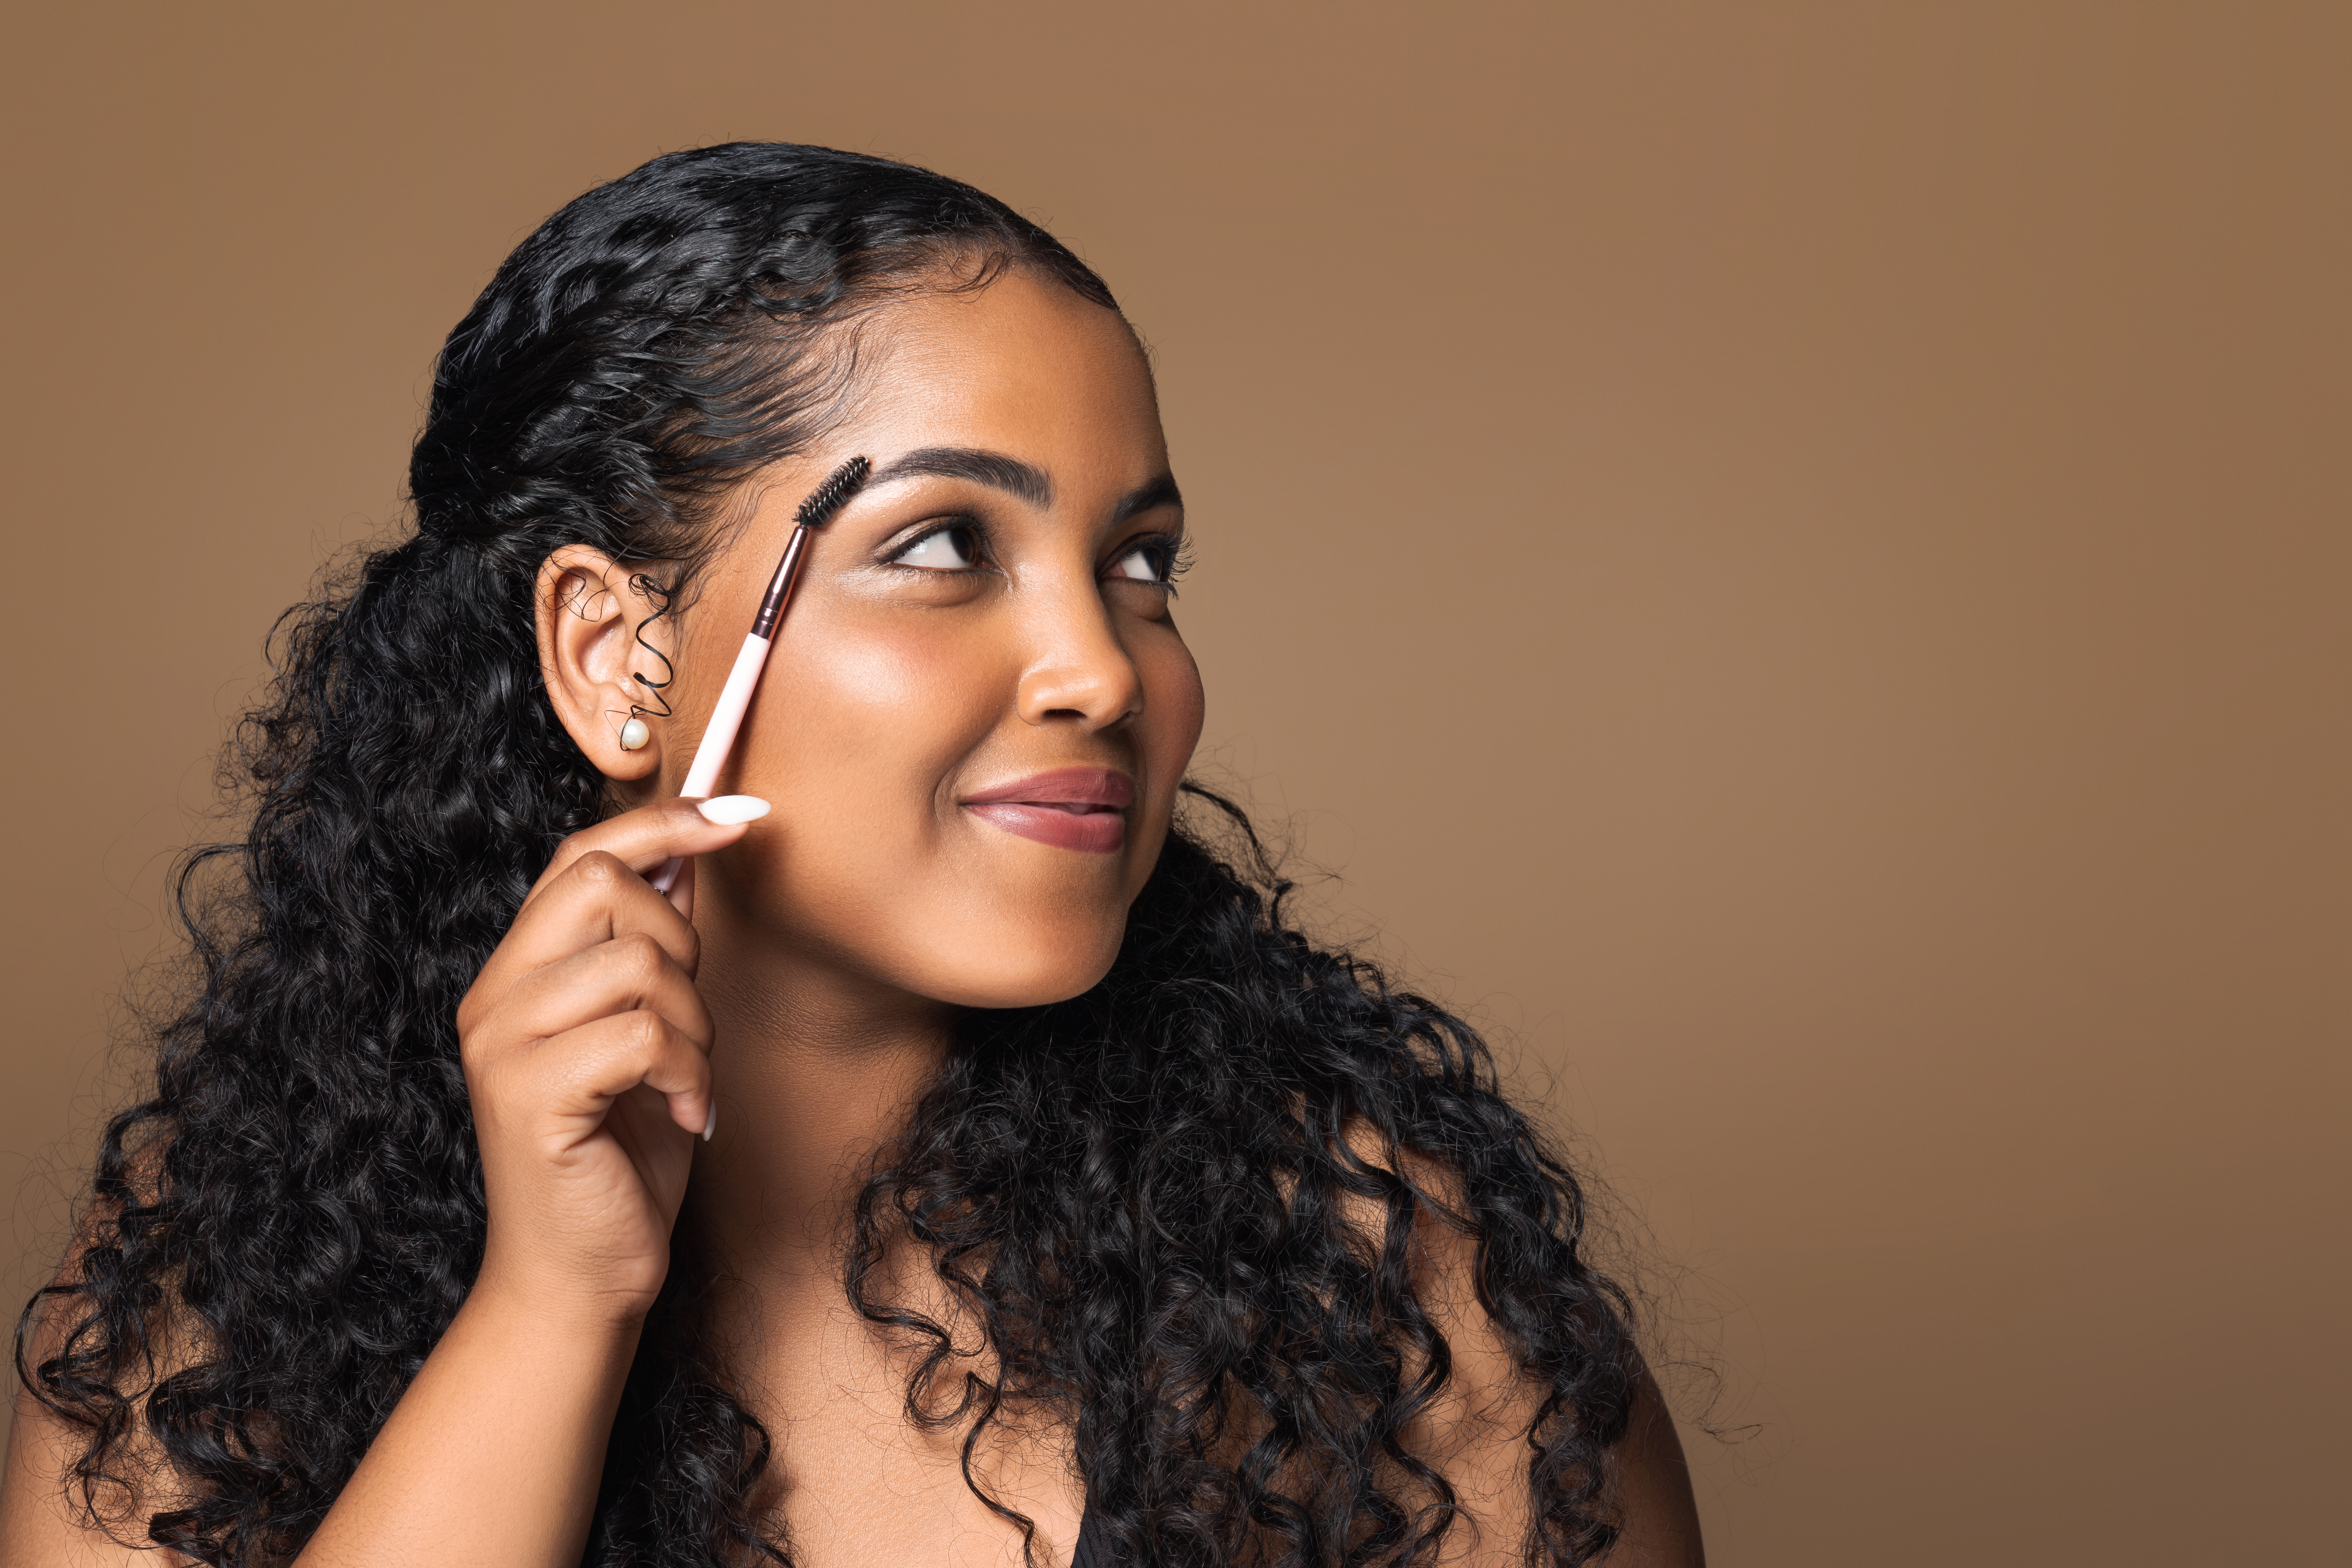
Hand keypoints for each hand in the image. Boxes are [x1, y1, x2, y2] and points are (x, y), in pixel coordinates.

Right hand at [453, 796, 767, 1325]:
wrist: (585, 1274)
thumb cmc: (621, 1156)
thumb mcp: (646, 1033)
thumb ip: (651, 949)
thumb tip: (689, 853)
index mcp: (517, 973)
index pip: (581, 854)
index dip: (665, 822)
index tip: (742, 816)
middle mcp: (493, 997)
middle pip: (608, 887)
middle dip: (682, 946)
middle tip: (688, 1028)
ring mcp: (501, 1045)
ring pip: (639, 964)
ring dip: (694, 1025)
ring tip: (684, 1082)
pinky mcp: (529, 1093)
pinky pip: (643, 1034)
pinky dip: (687, 1073)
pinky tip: (682, 1114)